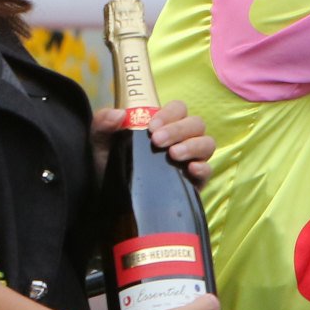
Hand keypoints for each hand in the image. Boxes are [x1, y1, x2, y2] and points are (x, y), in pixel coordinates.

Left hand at [91, 100, 214, 189]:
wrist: (111, 201)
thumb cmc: (110, 166)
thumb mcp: (101, 144)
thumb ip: (103, 124)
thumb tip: (118, 114)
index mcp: (165, 125)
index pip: (179, 109)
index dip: (169, 114)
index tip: (152, 126)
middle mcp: (182, 139)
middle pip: (196, 123)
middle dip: (178, 129)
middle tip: (157, 141)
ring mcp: (191, 159)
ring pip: (207, 143)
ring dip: (192, 145)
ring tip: (173, 154)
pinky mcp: (195, 181)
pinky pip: (209, 170)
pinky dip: (203, 167)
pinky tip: (190, 169)